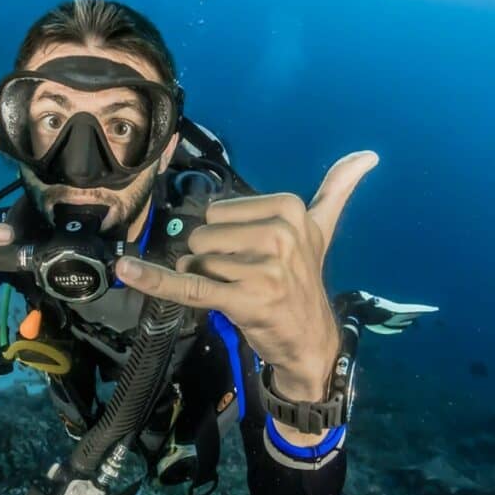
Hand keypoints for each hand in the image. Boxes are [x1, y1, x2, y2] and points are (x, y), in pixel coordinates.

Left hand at [116, 151, 378, 437]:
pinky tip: (126, 271)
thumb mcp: (322, 230)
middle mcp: (279, 233)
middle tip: (245, 279)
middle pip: (202, 235)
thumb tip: (368, 153)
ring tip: (239, 293)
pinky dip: (154, 280)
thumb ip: (337, 189)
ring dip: (206, 280)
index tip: (255, 256)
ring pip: (195, 261)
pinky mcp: (244, 298)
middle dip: (212, 259)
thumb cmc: (304, 282)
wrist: (311, 341)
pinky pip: (187, 285)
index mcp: (289, 208)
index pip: (217, 211)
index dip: (224, 238)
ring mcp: (263, 267)